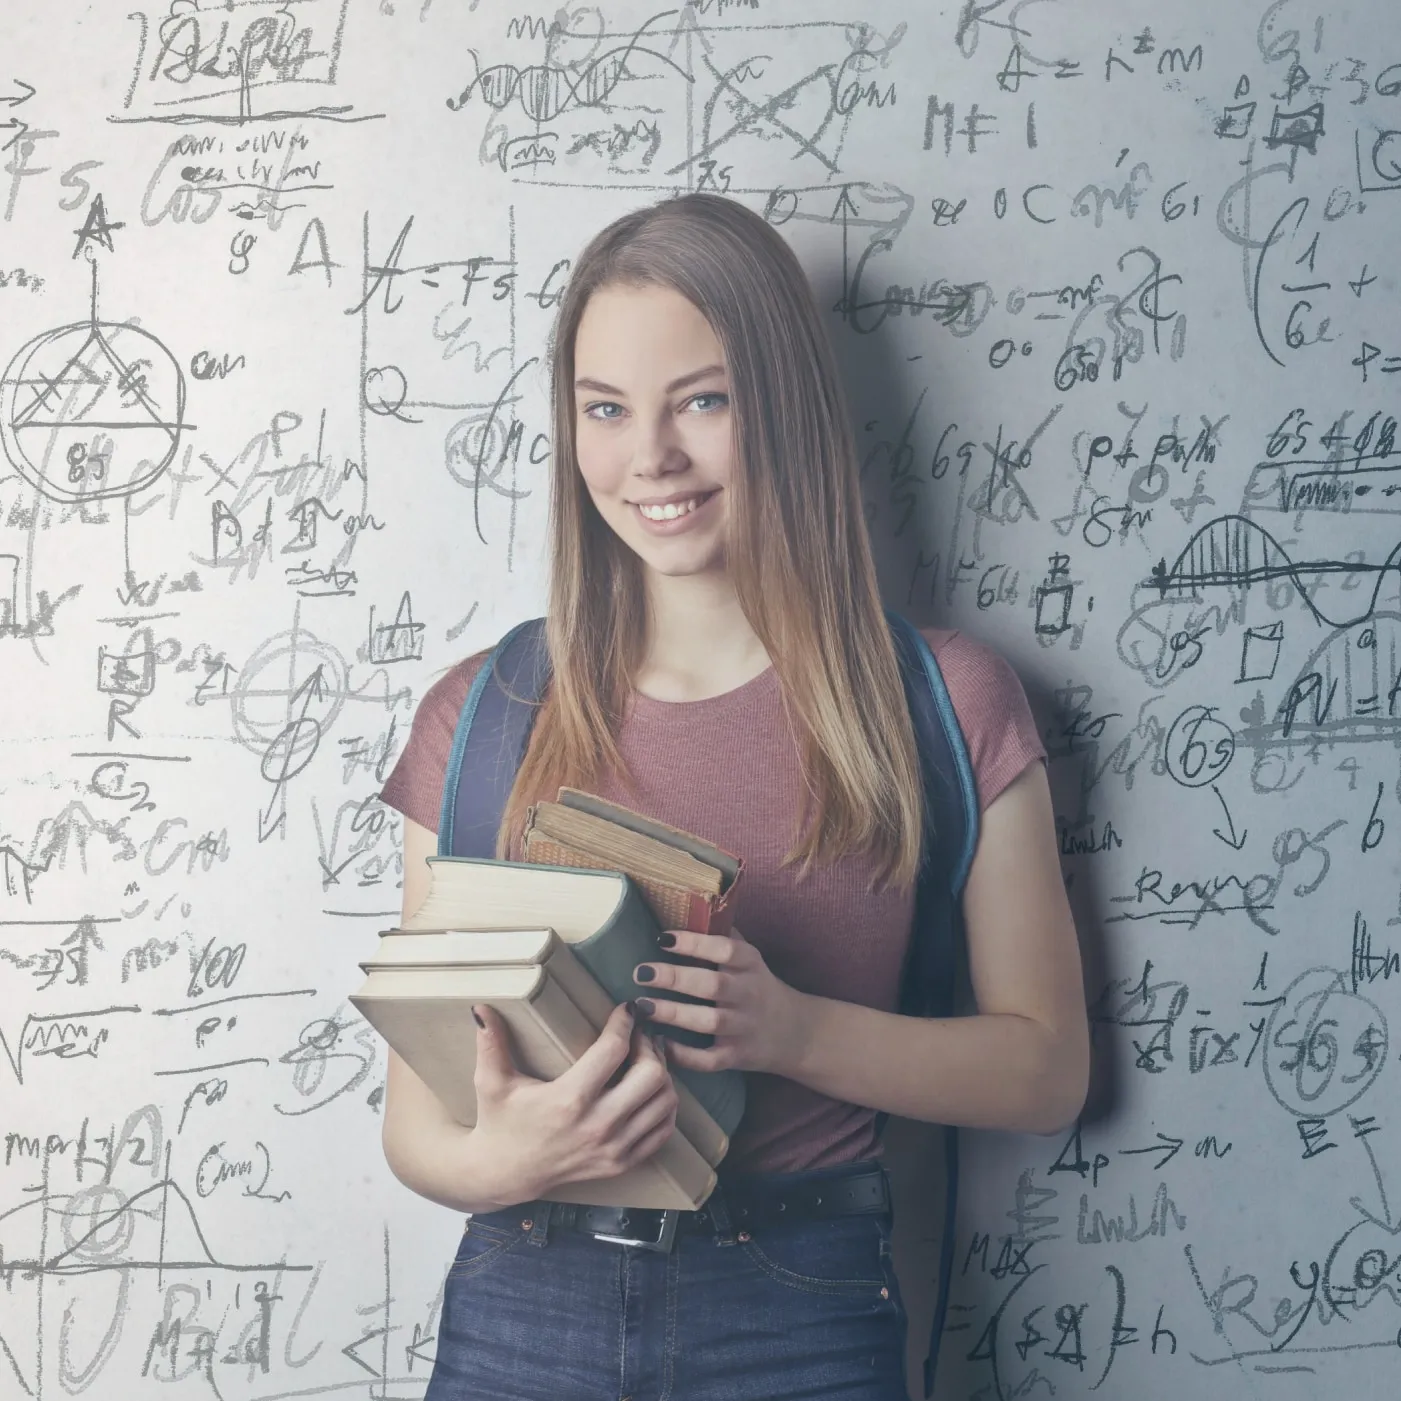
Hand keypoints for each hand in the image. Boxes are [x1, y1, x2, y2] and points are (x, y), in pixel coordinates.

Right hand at [468, 1000, 679, 1200]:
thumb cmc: (499, 1122)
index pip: (613, 1050)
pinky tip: (650, 1089)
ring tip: (647, 1057)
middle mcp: (597, 1126)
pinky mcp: (621, 1163)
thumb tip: (481, 1008)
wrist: (504, 1175)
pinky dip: (664, 1106)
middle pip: (651, 1075)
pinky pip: (663, 1130)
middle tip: (639, 1034)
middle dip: (650, 1046)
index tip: (626, 1009)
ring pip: (664, 1102)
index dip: (625, 1022)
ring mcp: (613, 1148)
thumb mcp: (491, 1082)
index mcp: (568, 1100)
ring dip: (662, 1073)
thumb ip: (490, 1043)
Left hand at [631, 926, 808, 1074]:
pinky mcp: (737, 1056)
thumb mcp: (750, 958)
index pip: (724, 949)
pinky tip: (661, 1043)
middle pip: (711, 985)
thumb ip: (723, 937)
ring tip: (641, 1006)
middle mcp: (748, 994)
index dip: (694, 943)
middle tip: (641, 972)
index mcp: (750, 964)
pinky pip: (709, 1059)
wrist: (794, 1032)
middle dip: (674, 978)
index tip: (662, 938)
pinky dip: (684, 1055)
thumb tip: (689, 908)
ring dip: (672, 1013)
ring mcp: (743, 1027)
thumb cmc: (759, 987)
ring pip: (707, 1021)